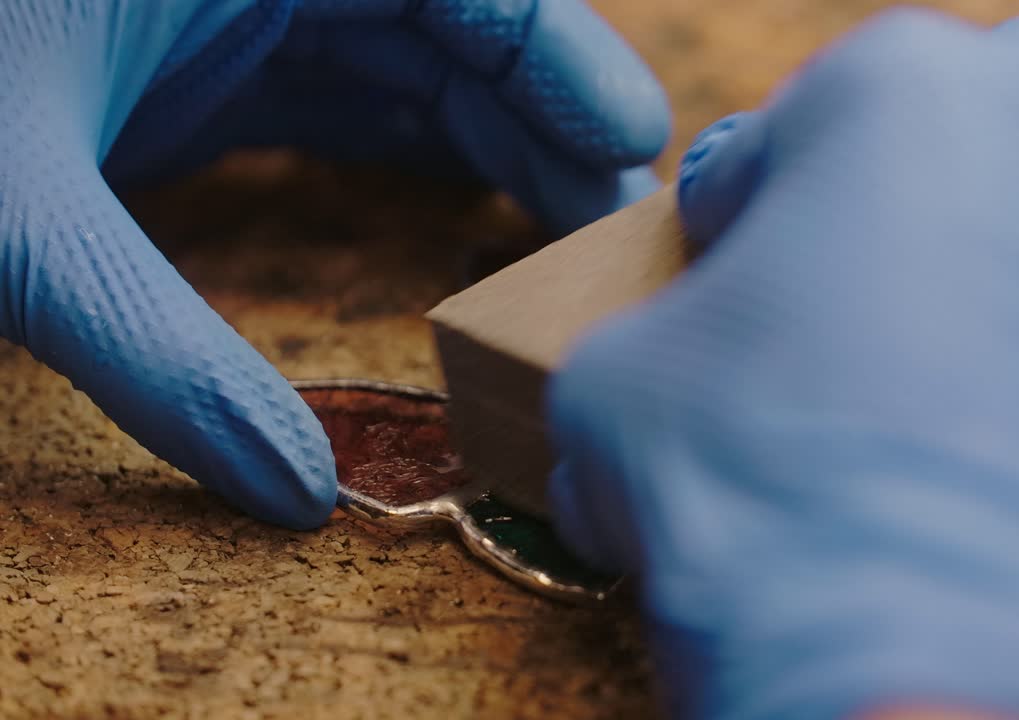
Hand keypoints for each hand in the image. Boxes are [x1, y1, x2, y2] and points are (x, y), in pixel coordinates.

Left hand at [0, 0, 668, 528]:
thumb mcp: (16, 224)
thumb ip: (159, 352)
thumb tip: (293, 492)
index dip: (556, 48)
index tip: (630, 143)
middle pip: (453, 21)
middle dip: (545, 113)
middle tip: (616, 225)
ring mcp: (237, 13)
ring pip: (413, 65)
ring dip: (497, 144)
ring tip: (566, 237)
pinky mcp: (212, 70)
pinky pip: (353, 103)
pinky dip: (422, 158)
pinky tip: (477, 219)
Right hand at [548, 9, 1018, 719]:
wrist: (941, 665)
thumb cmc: (773, 498)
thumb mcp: (622, 387)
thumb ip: (659, 332)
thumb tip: (677, 370)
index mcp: (891, 84)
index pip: (798, 127)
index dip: (755, 213)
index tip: (748, 278)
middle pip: (995, 95)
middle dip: (933, 172)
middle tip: (889, 284)